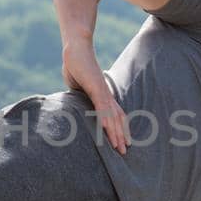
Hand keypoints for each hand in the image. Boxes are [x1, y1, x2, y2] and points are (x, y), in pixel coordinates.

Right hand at [62, 38, 127, 153]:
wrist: (76, 48)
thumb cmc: (76, 65)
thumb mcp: (77, 86)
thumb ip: (79, 96)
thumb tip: (76, 105)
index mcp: (102, 95)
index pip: (114, 115)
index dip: (118, 129)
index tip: (121, 142)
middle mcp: (106, 95)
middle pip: (117, 118)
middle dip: (121, 136)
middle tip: (124, 151)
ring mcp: (102, 91)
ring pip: (112, 116)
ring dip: (116, 132)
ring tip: (120, 147)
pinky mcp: (95, 87)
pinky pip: (102, 107)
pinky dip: (106, 119)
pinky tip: (108, 130)